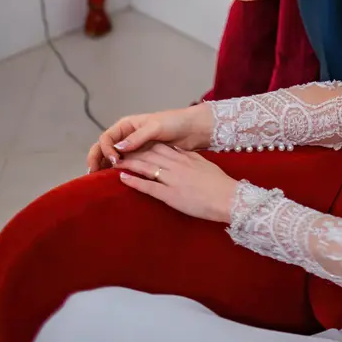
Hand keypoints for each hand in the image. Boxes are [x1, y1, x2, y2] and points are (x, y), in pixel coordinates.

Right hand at [87, 103, 213, 171]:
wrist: (192, 129)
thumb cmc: (174, 122)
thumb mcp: (155, 127)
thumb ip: (137, 137)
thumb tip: (117, 149)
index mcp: (127, 125)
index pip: (106, 138)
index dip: (104, 150)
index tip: (112, 161)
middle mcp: (127, 136)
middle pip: (104, 148)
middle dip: (96, 159)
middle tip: (92, 174)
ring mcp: (134, 147)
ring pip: (113, 158)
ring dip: (105, 167)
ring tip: (100, 180)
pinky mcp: (142, 157)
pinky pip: (126, 165)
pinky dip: (119, 172)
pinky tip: (116, 181)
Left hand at [117, 143, 238, 222]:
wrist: (227, 197)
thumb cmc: (218, 183)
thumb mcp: (203, 163)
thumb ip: (189, 158)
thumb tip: (177, 151)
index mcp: (184, 157)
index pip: (159, 146)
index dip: (144, 144)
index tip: (132, 143)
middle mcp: (176, 165)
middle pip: (149, 154)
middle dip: (132, 152)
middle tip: (117, 151)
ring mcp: (172, 179)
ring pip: (146, 167)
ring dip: (129, 164)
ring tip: (114, 162)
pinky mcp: (170, 195)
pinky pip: (148, 187)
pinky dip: (134, 181)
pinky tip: (122, 178)